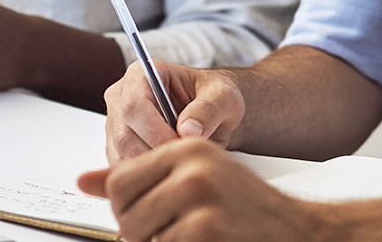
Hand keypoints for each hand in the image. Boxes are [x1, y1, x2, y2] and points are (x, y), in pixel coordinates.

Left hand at [79, 139, 343, 241]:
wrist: (299, 230)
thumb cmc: (243, 206)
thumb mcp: (194, 176)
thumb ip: (136, 176)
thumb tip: (82, 181)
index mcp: (187, 148)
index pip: (120, 181)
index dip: (126, 209)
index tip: (149, 217)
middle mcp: (192, 169)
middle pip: (126, 214)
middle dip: (142, 233)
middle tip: (174, 231)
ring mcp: (200, 202)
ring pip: (141, 237)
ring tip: (192, 234)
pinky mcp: (206, 231)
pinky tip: (206, 240)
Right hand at [105, 62, 245, 162]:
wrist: (212, 115)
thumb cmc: (215, 99)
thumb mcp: (224, 97)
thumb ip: (209, 109)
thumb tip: (188, 131)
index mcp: (141, 75)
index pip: (134, 106)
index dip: (155, 132)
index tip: (182, 148)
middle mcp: (120, 97)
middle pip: (124, 135)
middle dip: (155, 154)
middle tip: (185, 164)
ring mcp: (116, 125)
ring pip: (121, 157)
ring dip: (151, 168)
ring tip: (181, 166)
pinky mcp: (117, 148)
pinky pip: (123, 170)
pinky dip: (146, 177)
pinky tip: (170, 172)